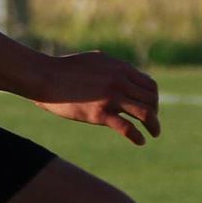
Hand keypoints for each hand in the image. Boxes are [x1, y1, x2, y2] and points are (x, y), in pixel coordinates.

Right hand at [34, 51, 161, 143]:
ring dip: (154, 125)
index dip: (153, 98)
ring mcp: (111, 97)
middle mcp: (120, 82)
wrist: (46, 76)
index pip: (150, 85)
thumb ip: (113, 68)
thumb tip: (125, 73)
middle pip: (152, 99)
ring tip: (154, 134)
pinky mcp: (99, 114)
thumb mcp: (96, 61)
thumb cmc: (66, 69)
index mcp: (120, 69)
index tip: (151, 108)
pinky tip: (140, 141)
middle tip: (152, 123)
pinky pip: (127, 128)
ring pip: (146, 113)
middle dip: (155, 112)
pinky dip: (137, 136)